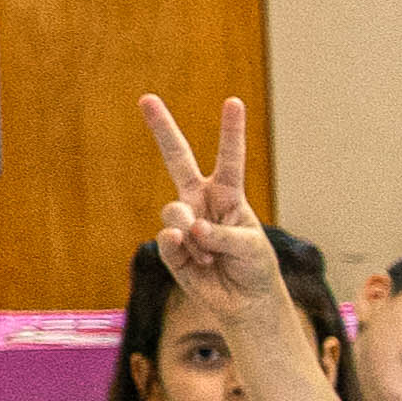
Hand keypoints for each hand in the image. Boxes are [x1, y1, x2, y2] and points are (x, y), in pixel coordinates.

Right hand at [136, 96, 280, 312]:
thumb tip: (189, 229)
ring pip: (173, 211)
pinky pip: (168, 240)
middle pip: (178, 158)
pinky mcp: (172, 249)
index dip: (231, 130)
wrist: (245, 302)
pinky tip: (199, 262)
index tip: (234, 102)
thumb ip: (222, 235)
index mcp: (228, 194)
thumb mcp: (250, 248)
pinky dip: (183, 251)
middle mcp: (201, 201)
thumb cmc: (254, 267)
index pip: (229, 157)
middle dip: (162, 129)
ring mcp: (184, 222)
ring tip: (209, 252)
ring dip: (192, 232)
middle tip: (147, 98)